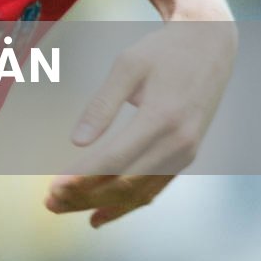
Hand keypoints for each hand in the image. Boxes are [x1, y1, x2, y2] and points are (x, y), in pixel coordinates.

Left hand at [47, 19, 236, 225]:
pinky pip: (154, 188)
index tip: (52, 187)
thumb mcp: (127, 66)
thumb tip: (77, 141)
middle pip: (125, 182)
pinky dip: (126, 205)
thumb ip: (102, 105)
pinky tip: (98, 216)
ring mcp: (185, 153)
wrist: (211, 44)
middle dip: (85, 196)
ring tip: (63, 208)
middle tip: (49, 203)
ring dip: (100, 205)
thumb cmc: (162, 52)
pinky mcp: (186, 156)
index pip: (115, 159)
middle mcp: (178, 142)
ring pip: (139, 192)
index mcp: (162, 118)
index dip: (82, 177)